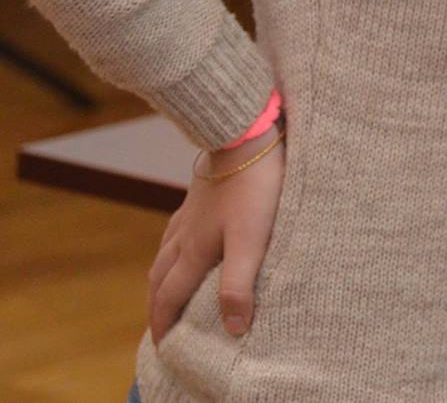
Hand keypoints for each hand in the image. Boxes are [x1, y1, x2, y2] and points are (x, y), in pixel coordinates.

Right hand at [148, 125, 285, 343]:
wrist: (245, 135)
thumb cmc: (253, 188)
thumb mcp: (251, 241)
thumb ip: (240, 284)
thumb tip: (233, 328)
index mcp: (195, 251)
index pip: (170, 297)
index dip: (164, 325)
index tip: (161, 348)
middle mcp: (185, 235)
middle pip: (161, 278)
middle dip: (157, 306)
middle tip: (159, 327)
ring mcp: (190, 213)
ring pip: (165, 253)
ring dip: (162, 278)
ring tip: (165, 290)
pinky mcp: (200, 195)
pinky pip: (177, 230)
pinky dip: (172, 248)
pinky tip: (184, 241)